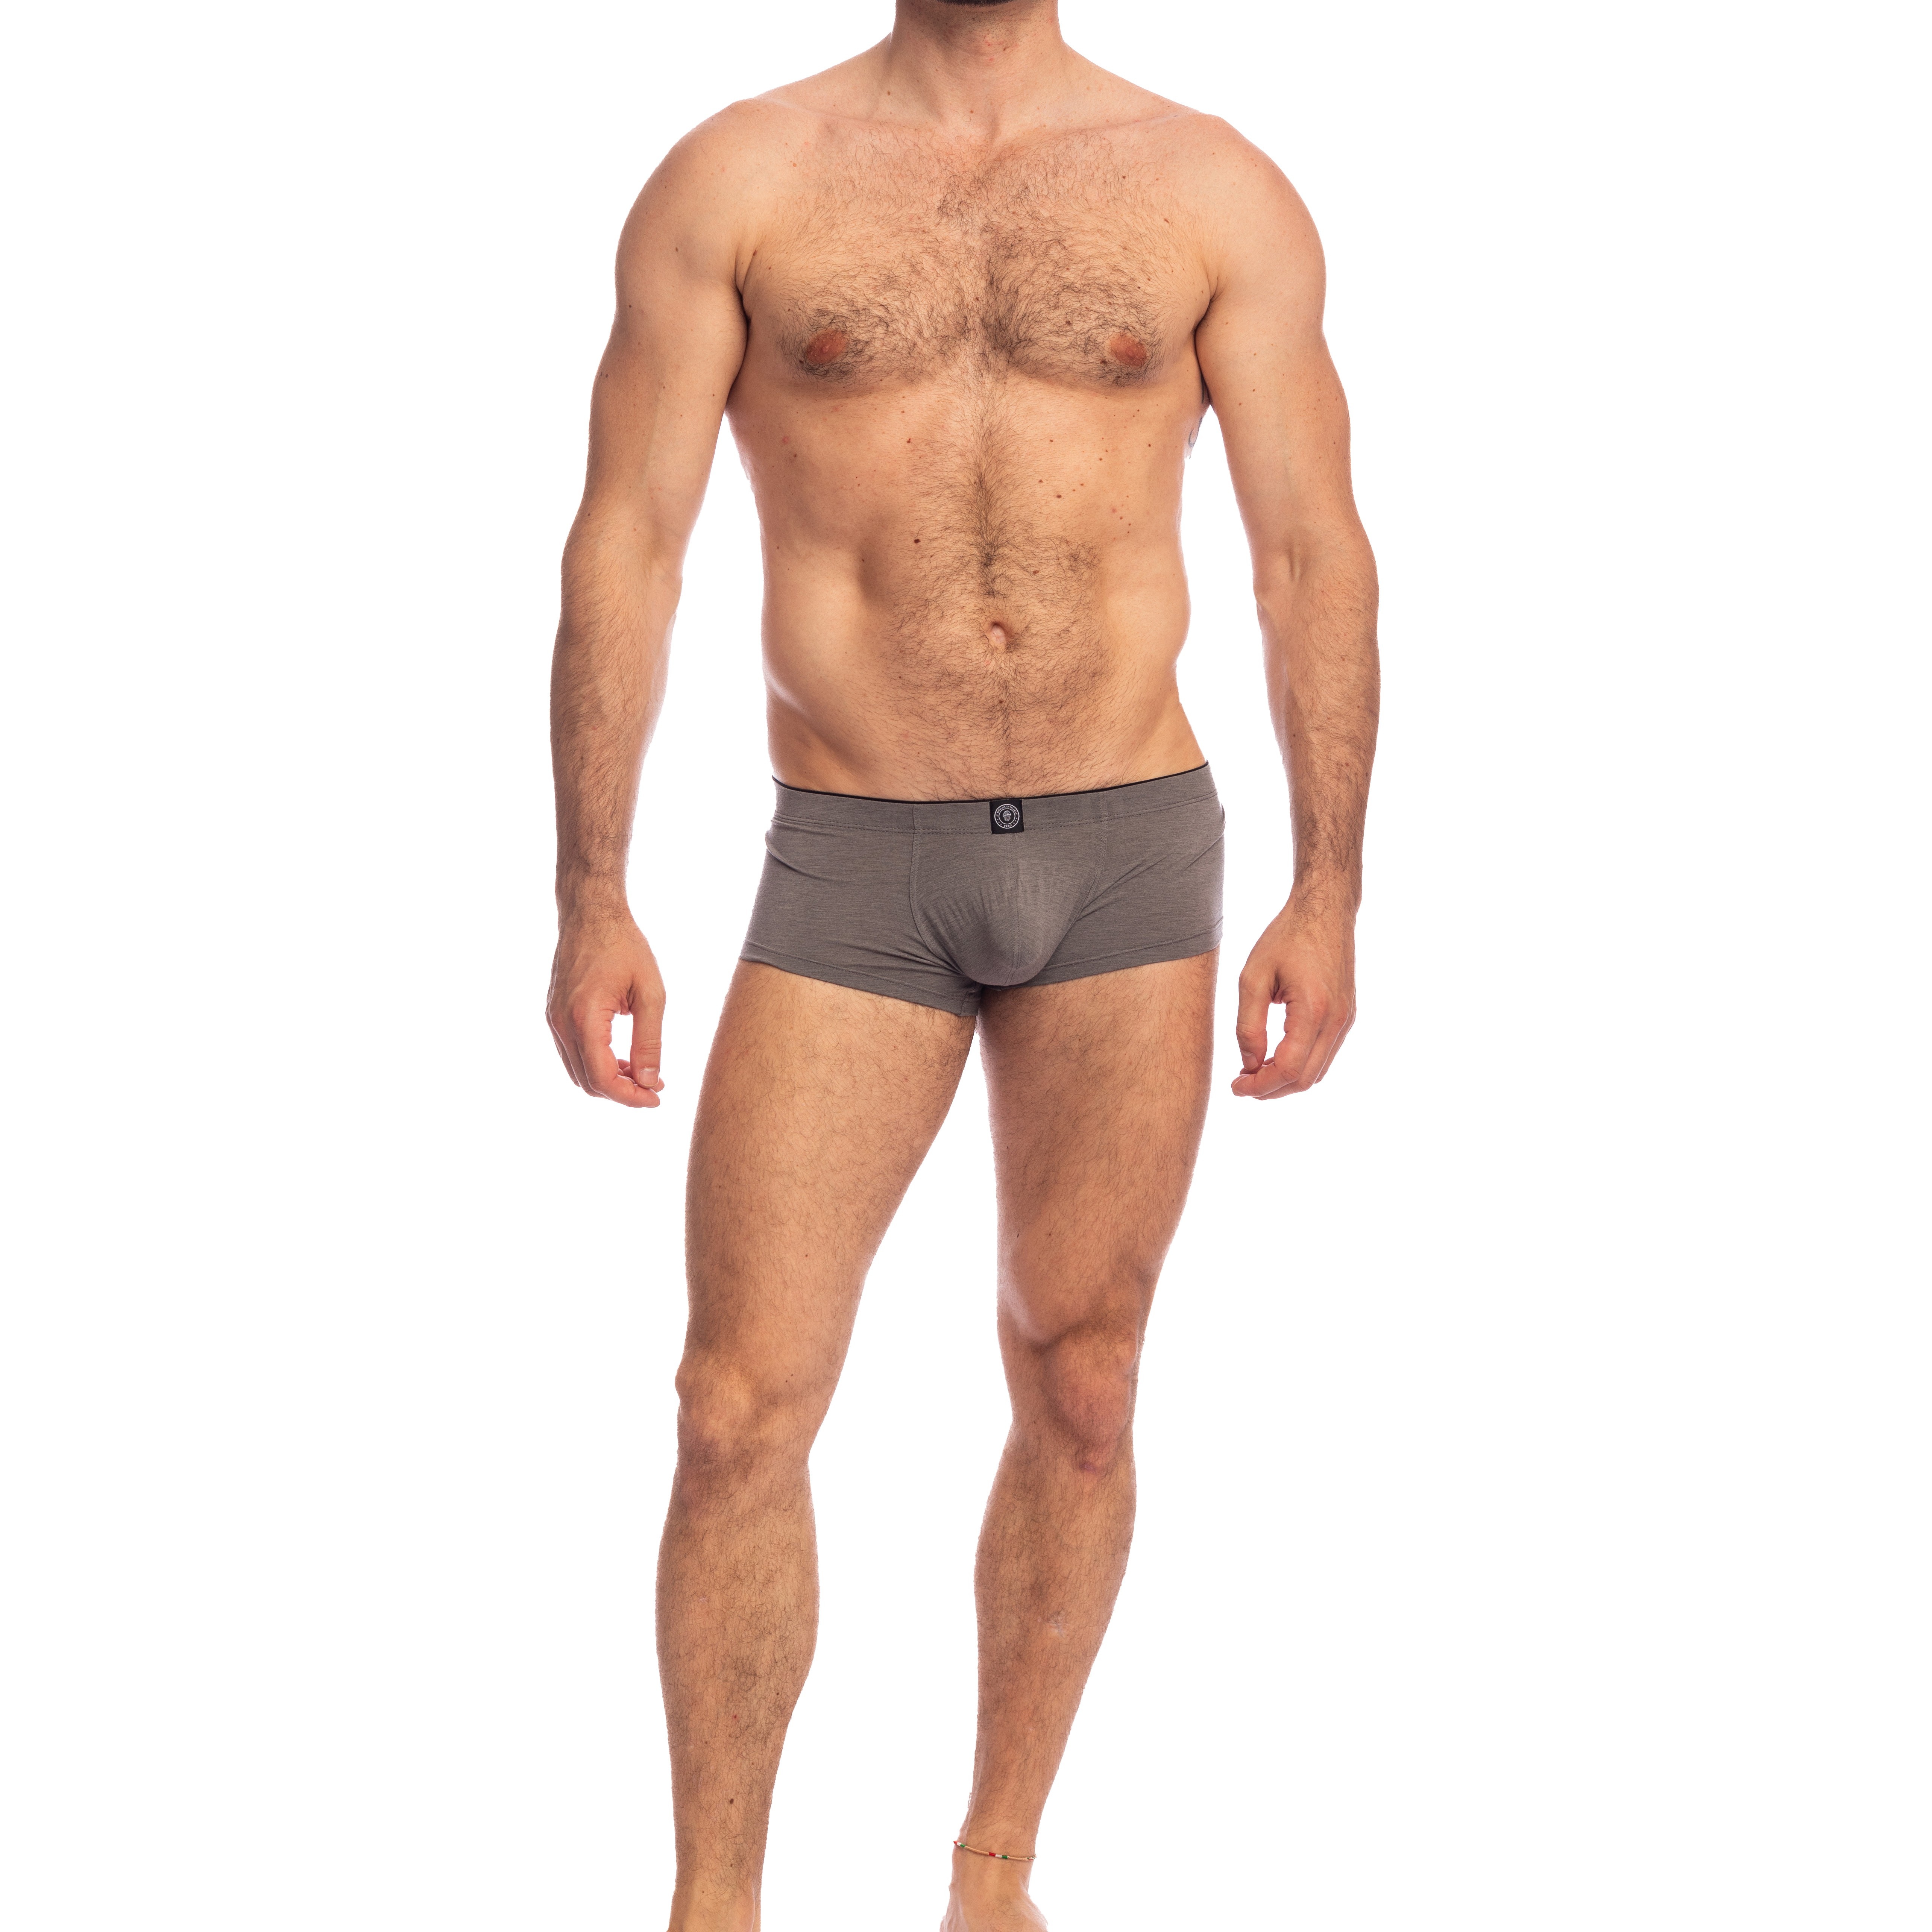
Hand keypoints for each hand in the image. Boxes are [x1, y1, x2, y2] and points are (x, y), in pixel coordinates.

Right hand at [546, 911, 666, 1106]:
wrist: (591, 914)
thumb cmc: (625, 947)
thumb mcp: (651, 994)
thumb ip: (650, 1041)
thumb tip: (649, 1081)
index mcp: (585, 1018)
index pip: (602, 1078)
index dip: (630, 1097)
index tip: (657, 1098)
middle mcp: (562, 1023)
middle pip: (588, 1082)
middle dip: (622, 1092)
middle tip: (655, 1086)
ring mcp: (554, 1020)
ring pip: (578, 1072)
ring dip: (608, 1080)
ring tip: (641, 1073)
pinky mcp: (554, 1015)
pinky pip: (572, 1054)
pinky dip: (596, 1064)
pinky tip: (621, 1057)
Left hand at [1232, 898, 1356, 1098]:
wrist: (1324, 911)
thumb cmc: (1286, 937)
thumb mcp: (1253, 977)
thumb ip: (1248, 1025)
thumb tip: (1249, 1065)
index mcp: (1313, 1010)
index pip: (1289, 1069)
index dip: (1260, 1086)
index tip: (1236, 1086)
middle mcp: (1337, 1020)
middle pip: (1306, 1079)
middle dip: (1272, 1090)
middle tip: (1242, 1084)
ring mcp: (1346, 1020)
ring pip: (1318, 1072)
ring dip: (1286, 1080)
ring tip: (1255, 1072)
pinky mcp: (1347, 1016)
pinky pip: (1325, 1055)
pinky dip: (1301, 1065)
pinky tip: (1276, 1056)